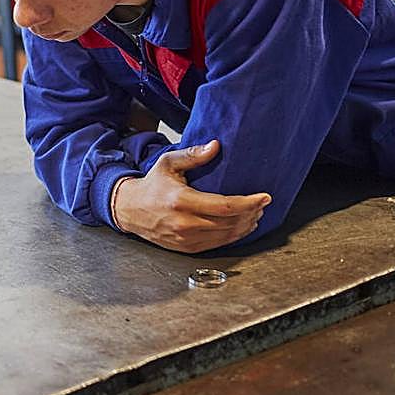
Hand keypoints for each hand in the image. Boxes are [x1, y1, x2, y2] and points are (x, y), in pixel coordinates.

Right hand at [112, 140, 270, 252]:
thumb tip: (215, 146)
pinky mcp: (186, 247)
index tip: (264, 197)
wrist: (129, 209)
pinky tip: (241, 227)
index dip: (249, 203)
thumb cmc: (151, 185)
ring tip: (255, 214)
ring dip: (246, 226)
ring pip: (226, 236)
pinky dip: (233, 236)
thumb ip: (192, 155)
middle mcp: (184, 223)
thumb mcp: (168, 163)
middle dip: (252, 213)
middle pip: (230, 222)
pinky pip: (217, 244)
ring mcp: (185, 238)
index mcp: (181, 201)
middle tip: (262, 204)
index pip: (225, 206)